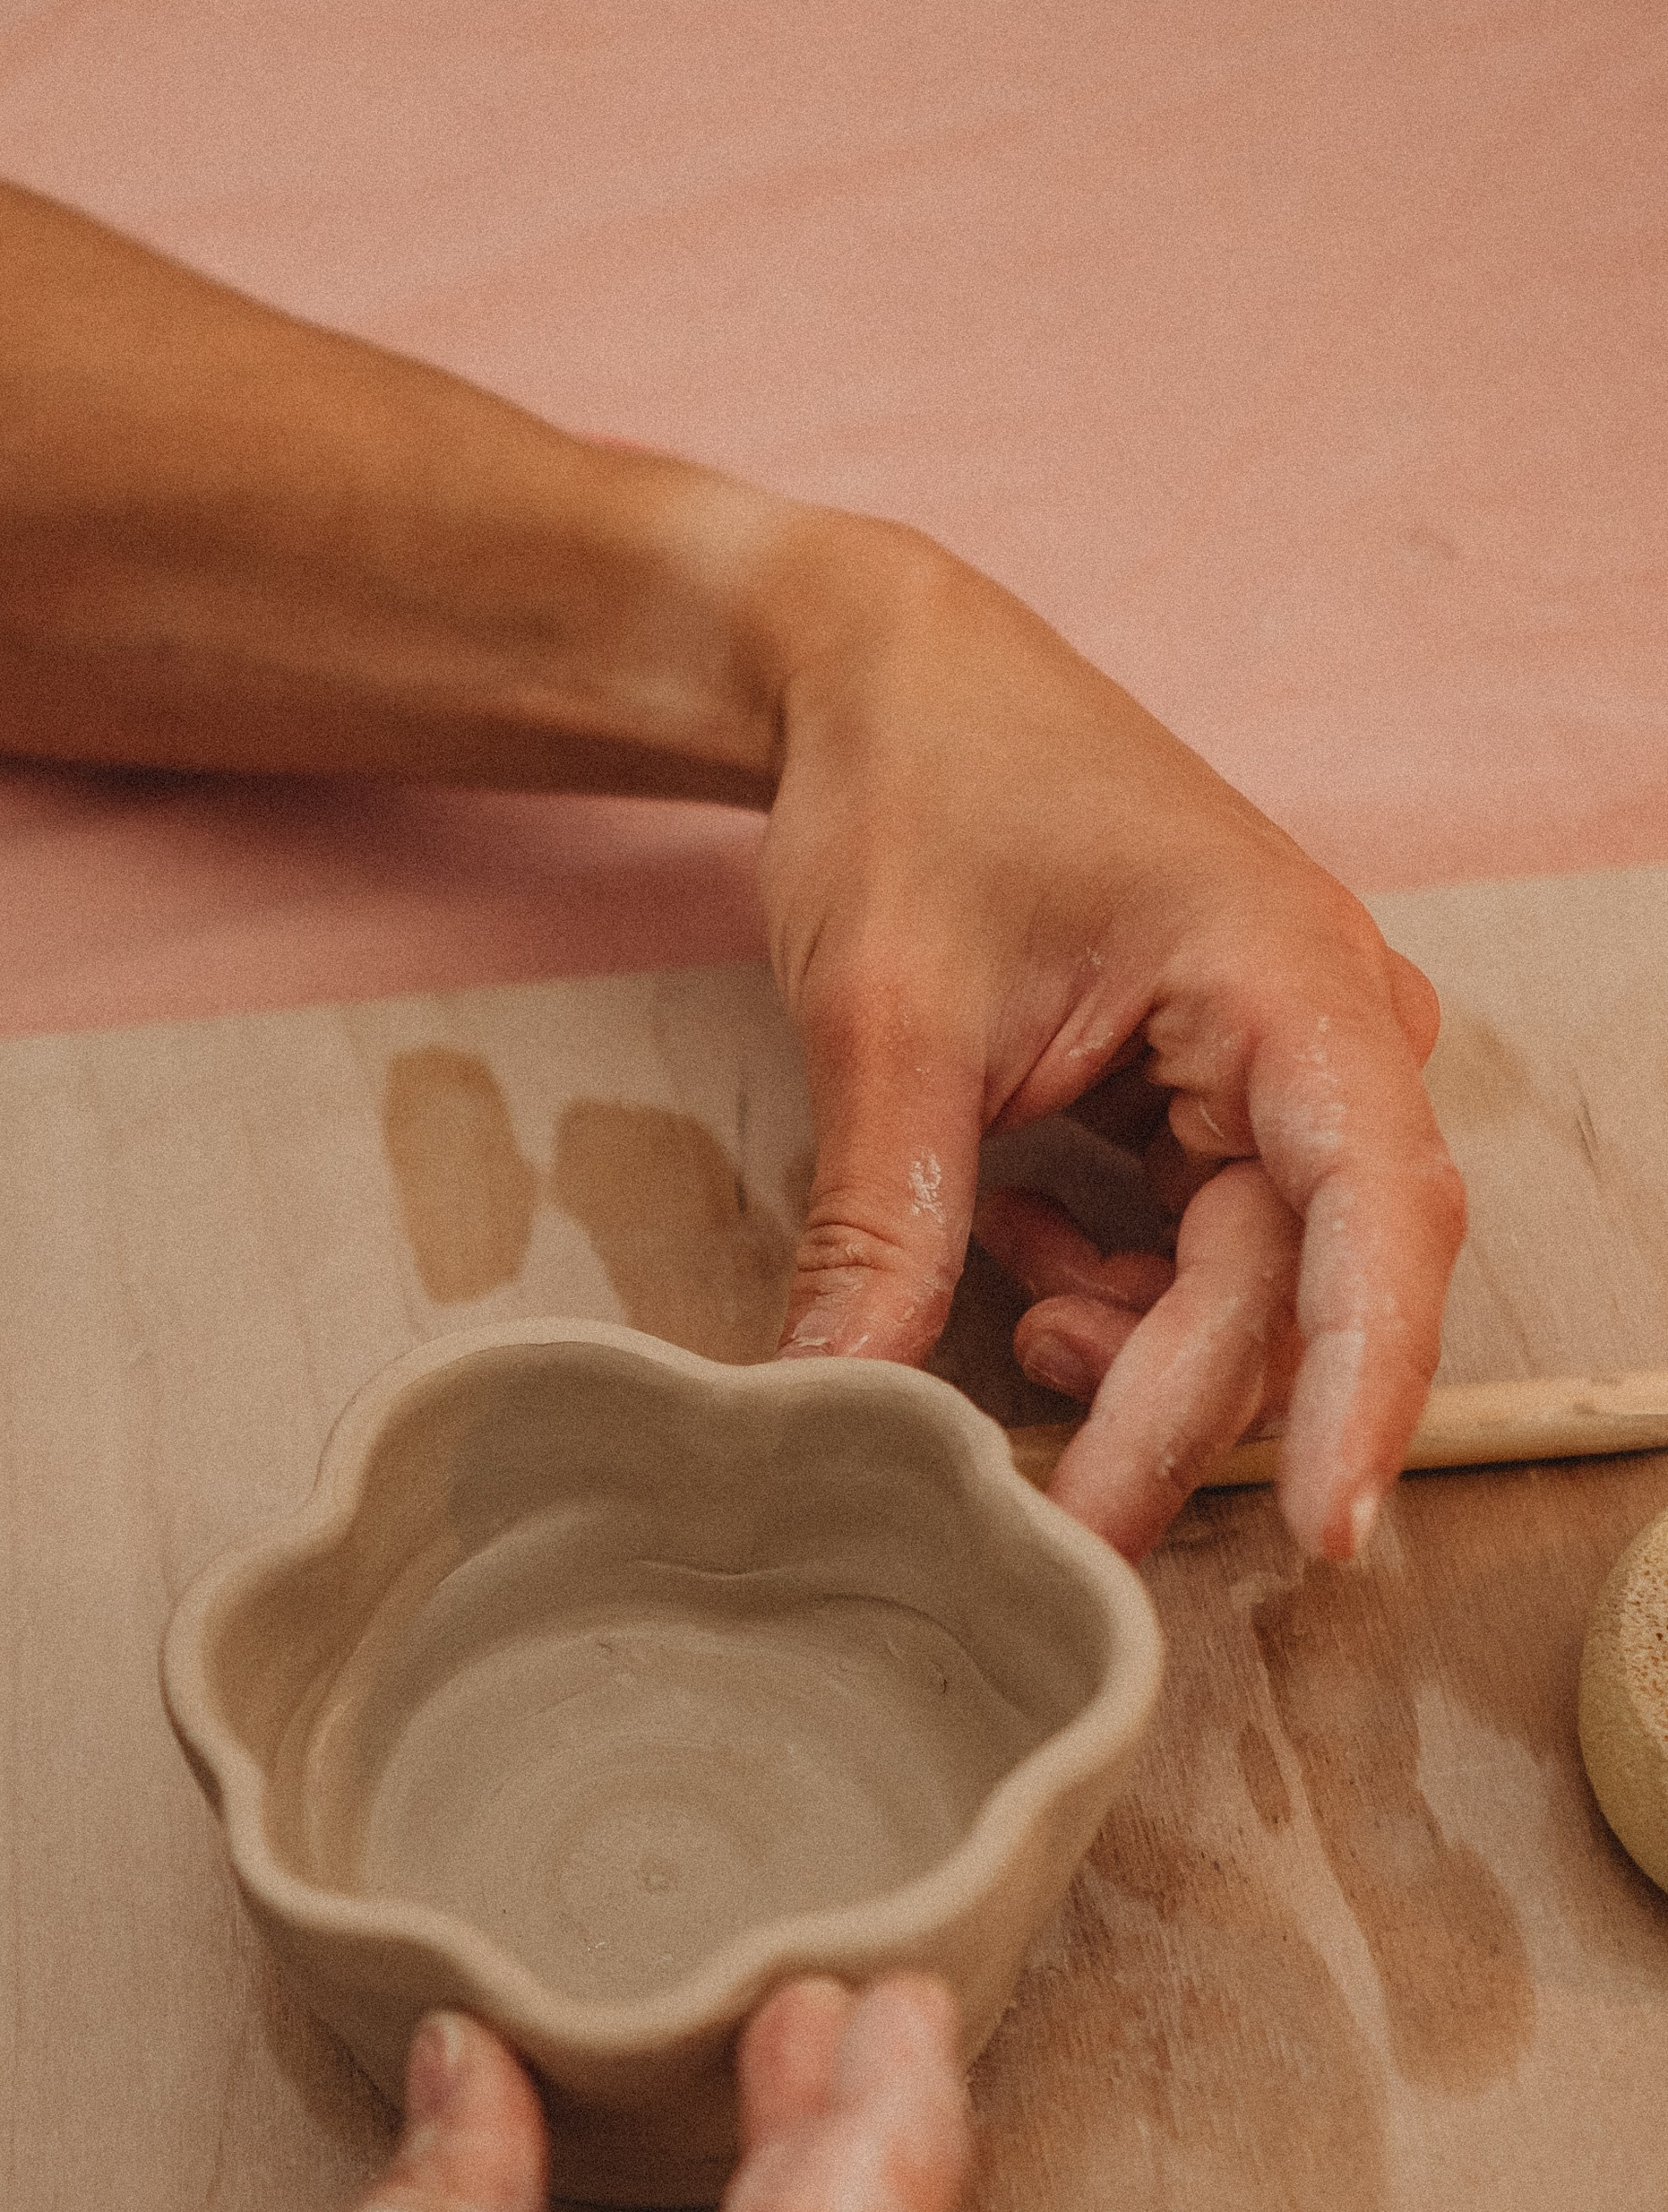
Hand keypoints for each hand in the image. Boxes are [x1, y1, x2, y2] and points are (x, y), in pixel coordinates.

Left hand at [750, 520, 1465, 1561]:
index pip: (1375, 1220)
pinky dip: (1108, 1283)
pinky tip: (1010, 1237)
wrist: (881, 681)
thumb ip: (880, 1222)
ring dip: (1134, 1343)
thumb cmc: (912, 791)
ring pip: (1247, 1284)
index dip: (1361, 1389)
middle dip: (1175, 1409)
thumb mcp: (885, 1015)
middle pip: (1293, 1284)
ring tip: (1012, 1320)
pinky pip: (1200, 1245)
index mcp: (1289, 982)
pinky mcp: (1220, 1092)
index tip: (1327, 1530)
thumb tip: (834, 1409)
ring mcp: (1283, 1063)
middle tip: (1061, 1524)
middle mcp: (1326, 1029)